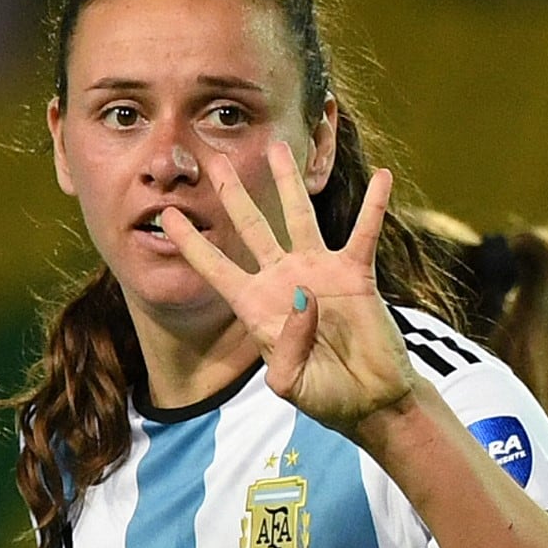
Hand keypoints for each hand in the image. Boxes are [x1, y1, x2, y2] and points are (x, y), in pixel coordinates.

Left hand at [161, 142, 418, 435]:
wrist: (370, 400)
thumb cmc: (325, 396)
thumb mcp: (291, 384)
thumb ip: (286, 346)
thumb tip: (304, 298)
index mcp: (257, 306)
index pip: (216, 268)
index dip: (191, 244)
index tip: (166, 216)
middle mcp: (284, 279)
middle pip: (251, 227)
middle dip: (231, 194)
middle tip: (212, 160)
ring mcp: (319, 272)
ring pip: (299, 216)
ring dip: (288, 182)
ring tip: (279, 147)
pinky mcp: (355, 275)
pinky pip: (363, 233)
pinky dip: (374, 206)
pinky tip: (381, 177)